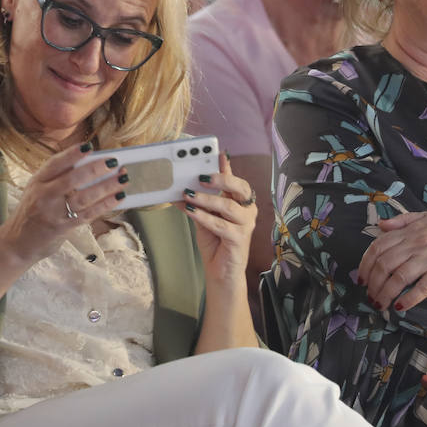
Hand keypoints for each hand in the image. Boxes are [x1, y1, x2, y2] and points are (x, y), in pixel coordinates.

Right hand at [0, 143, 125, 266]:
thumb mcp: (36, 190)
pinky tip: (118, 197)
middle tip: (114, 162)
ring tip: (122, 179)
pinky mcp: (63, 228)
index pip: (55, 163)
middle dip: (96, 169)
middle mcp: (44, 195)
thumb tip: (88, 163)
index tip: (89, 146)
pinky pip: (88, 214)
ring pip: (84, 197)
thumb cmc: (31, 213)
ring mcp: (53, 213)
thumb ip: (56, 177)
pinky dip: (105, 204)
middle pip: (73, 179)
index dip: (72, 154)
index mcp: (37, 181)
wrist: (17, 244)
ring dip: (106, 187)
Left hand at [183, 153, 256, 285]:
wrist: (221, 272)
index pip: (235, 180)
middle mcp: (246, 211)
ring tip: (189, 195)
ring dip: (206, 199)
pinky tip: (190, 210)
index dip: (227, 166)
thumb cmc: (215, 242)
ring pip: (228, 206)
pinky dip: (203, 216)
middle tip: (201, 175)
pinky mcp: (239, 239)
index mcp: (240, 202)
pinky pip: (220, 224)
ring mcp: (245, 225)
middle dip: (221, 178)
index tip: (218, 153)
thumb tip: (180, 188)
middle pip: (240, 188)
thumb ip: (197, 202)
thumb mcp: (204, 217)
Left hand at [360, 210, 426, 311]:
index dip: (365, 264)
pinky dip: (409, 298)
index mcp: (411, 230)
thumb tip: (380, 225)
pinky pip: (423, 286)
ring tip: (380, 305)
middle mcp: (417, 243)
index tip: (361, 278)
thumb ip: (404, 221)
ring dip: (385, 294)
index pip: (378, 247)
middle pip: (384, 264)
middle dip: (372, 284)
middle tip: (369, 297)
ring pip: (398, 277)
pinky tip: (401, 307)